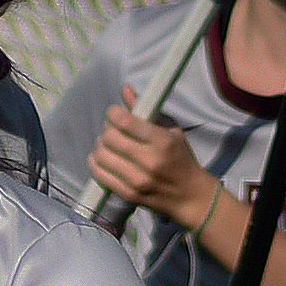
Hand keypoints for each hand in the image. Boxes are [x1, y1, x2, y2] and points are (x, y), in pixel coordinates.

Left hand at [86, 85, 220, 230]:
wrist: (189, 195)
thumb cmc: (181, 159)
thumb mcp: (171, 130)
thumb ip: (146, 110)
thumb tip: (125, 90)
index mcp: (163, 141)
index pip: (125, 121)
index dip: (113, 113)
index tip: (114, 113)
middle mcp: (149, 161)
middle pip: (109, 137)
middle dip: (107, 129)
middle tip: (112, 130)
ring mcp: (137, 180)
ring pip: (101, 155)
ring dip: (100, 146)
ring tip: (108, 145)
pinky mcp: (128, 194)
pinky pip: (100, 174)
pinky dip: (95, 163)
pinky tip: (103, 158)